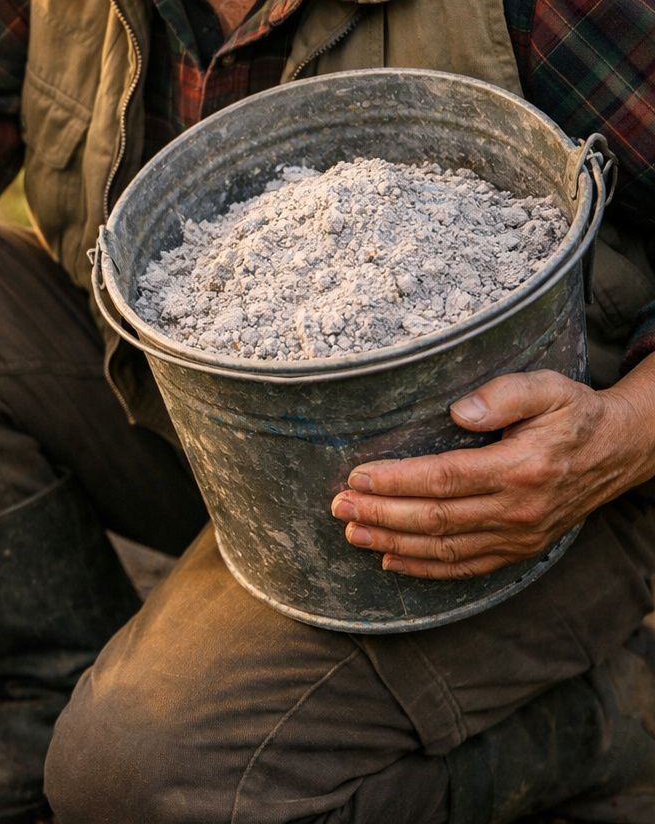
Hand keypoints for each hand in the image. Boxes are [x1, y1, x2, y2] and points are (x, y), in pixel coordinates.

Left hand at [329, 369, 654, 579]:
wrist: (619, 452)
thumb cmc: (573, 414)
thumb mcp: (548, 388)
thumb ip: (505, 394)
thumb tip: (460, 410)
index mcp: (520, 468)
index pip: (444, 478)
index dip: (396, 481)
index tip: (357, 477)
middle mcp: (518, 509)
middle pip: (436, 518)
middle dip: (380, 515)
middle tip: (338, 507)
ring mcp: (519, 536)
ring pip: (445, 548)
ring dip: (393, 544)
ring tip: (352, 534)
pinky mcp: (519, 549)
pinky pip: (467, 567)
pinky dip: (426, 569)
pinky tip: (391, 562)